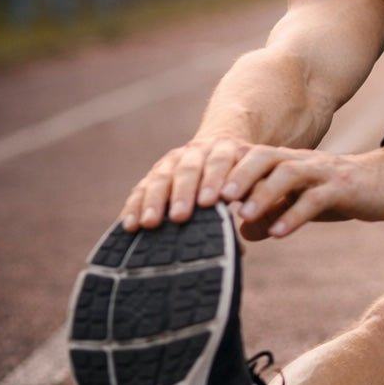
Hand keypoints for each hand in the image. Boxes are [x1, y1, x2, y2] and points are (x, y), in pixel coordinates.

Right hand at [120, 136, 251, 230]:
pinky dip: (134, 206)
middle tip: (181, 216)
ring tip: (151, 223)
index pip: (220, 162)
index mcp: (225, 150)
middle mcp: (196, 153)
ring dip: (155, 201)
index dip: (215, 180)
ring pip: (161, 178)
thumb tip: (244, 237)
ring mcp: (173, 162)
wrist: (220, 147)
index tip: (212, 202)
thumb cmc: (242, 175)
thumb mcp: (254, 180)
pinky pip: (141, 189)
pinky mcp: (155, 174)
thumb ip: (253, 199)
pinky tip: (129, 225)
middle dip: (183, 193)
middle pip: (188, 170)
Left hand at [222, 145, 383, 238]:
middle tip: (211, 200)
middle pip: (261, 157)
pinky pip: (316, 198)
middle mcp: (300, 161)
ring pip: (287, 173)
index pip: (245, 159)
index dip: (218, 174)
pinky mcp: (343, 188)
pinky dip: (296, 215)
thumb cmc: (337, 194)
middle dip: (234, 176)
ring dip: (262, 192)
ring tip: (241, 214)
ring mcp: (322, 172)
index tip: (195, 197)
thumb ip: (271, 214)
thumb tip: (240, 233)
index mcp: (284, 162)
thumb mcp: (299, 205)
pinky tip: (280, 233)